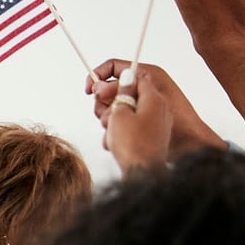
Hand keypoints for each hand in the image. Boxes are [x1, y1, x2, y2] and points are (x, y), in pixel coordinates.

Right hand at [88, 58, 223, 163]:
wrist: (149, 174)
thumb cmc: (137, 145)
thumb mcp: (120, 114)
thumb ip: (116, 93)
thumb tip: (117, 78)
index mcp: (151, 90)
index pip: (123, 69)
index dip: (102, 77)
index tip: (89, 90)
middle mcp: (155, 100)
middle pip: (121, 91)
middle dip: (106, 104)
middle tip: (105, 116)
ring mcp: (154, 117)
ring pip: (122, 110)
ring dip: (111, 121)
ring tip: (111, 133)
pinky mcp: (150, 132)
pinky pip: (129, 125)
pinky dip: (119, 133)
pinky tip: (115, 144)